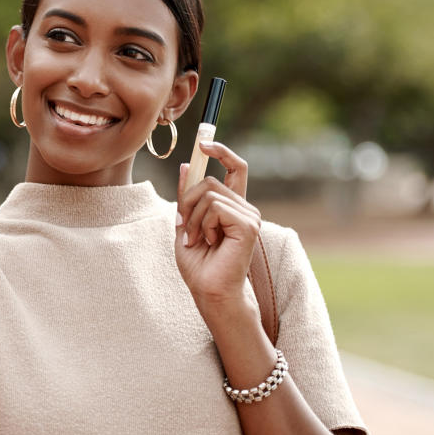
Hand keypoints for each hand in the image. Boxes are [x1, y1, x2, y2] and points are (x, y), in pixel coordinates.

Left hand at [174, 140, 261, 312]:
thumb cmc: (199, 264)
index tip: (204, 143)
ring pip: (208, 194)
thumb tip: (184, 166)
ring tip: (197, 240)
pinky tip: (209, 242)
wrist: (208, 291)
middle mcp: (245, 208)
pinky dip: (203, 224)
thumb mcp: (185, 223)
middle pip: (208, 181)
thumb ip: (186, 196)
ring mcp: (249, 216)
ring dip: (192, 218)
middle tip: (184, 227)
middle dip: (186, 201)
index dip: (222, 151)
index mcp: (232, 207)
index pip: (235, 168)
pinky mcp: (248, 225)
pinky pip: (215, 207)